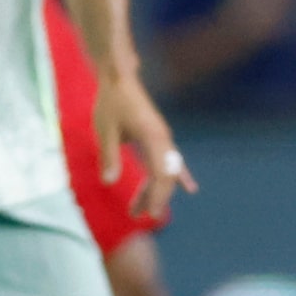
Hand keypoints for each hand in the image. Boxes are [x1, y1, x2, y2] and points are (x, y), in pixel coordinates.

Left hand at [94, 70, 195, 223]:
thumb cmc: (111, 102)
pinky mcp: (158, 137)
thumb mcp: (105, 129)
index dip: (156, 196)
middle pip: (166, 176)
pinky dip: (176, 176)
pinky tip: (189, 188)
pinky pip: (169, 161)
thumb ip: (109, 155)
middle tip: (141, 217)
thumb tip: (109, 182)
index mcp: (153, 137)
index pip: (160, 174)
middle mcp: (163, 139)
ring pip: (165, 171)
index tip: (150, 214)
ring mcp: (163, 138)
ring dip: (154, 190)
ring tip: (136, 210)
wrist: (119, 78)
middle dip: (156, 198)